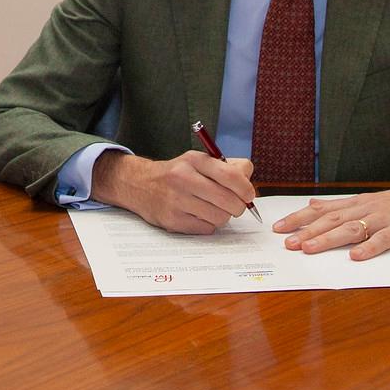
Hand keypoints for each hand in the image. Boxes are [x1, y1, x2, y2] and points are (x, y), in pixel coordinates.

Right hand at [91, 150, 255, 233]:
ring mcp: (177, 200)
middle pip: (229, 201)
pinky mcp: (173, 220)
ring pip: (220, 217)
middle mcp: (184, 178)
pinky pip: (206, 229)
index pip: (232, 176)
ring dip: (222, 216)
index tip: (248, 195)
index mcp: (194, 160)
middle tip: (234, 206)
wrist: (140, 185)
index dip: (246, 189)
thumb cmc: (177, 174)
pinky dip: (208, 225)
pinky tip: (199, 216)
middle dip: (238, 207)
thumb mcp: (198, 161)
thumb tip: (249, 182)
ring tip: (213, 209)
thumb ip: (227, 167)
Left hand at [271, 170, 389, 259]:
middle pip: (331, 220)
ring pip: (351, 229)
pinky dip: (370, 248)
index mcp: (356, 204)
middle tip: (287, 242)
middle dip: (307, 231)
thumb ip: (341, 206)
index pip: (321, 211)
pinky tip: (357, 257)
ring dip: (328, 239)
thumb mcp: (368, 201)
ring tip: (309, 248)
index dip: (299, 219)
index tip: (279, 228)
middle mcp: (366, 209)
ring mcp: (384, 218)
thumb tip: (312, 205)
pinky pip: (385, 239)